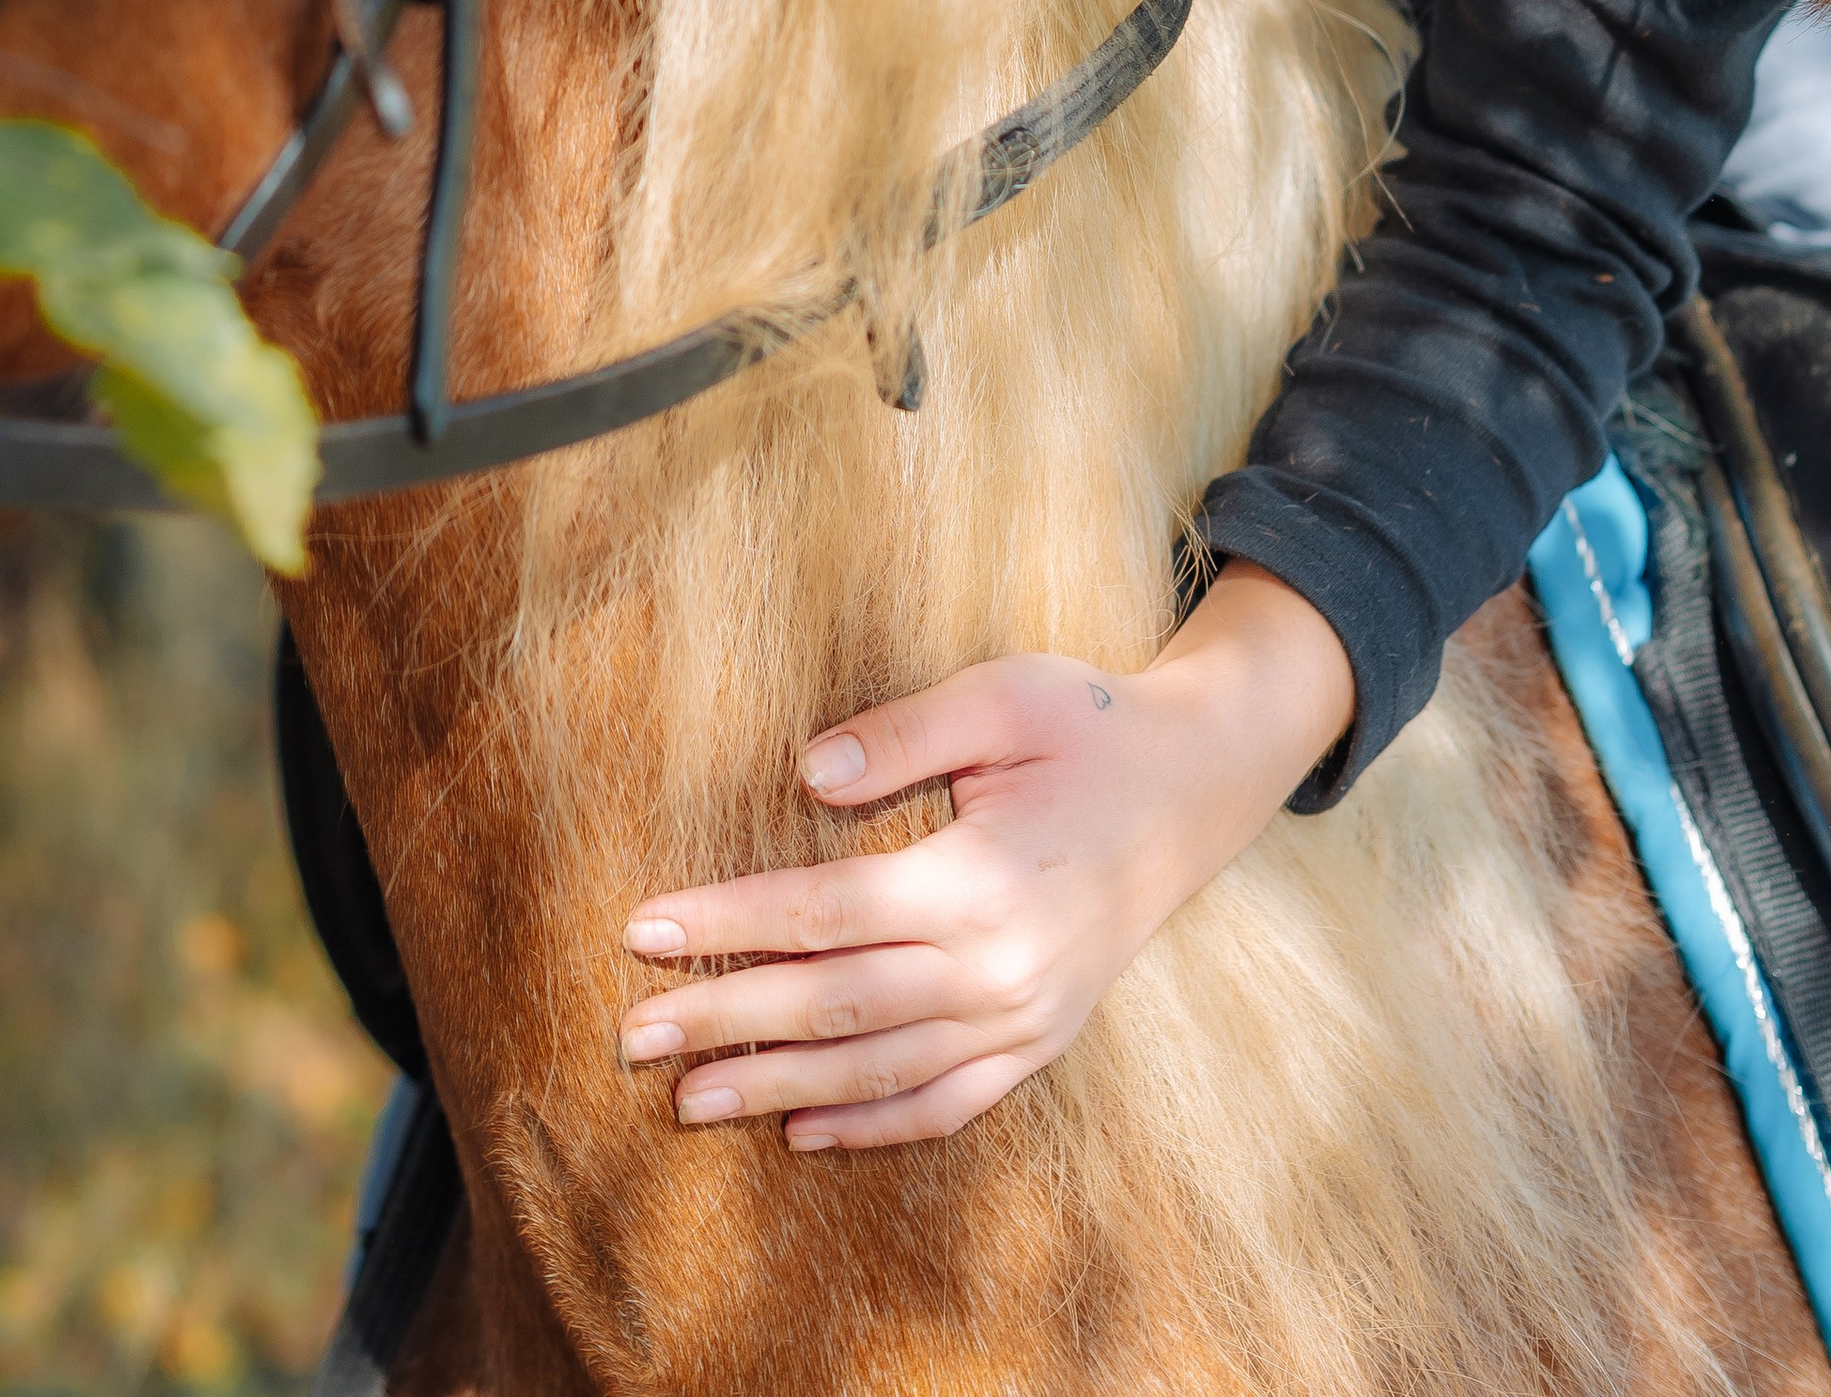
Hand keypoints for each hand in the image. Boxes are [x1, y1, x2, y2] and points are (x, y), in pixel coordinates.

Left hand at [617, 560, 1354, 1151]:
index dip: (731, 923)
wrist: (1198, 787)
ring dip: (779, 1087)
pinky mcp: (1043, 1041)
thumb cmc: (1088, 726)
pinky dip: (874, 1124)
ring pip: (880, 1069)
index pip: (826, 912)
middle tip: (633, 1035)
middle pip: (835, 1004)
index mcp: (982, 881)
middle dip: (727, 1020)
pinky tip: (804, 1133)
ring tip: (690, 1099)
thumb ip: (900, 734)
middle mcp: (1001, 969)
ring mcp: (1027, 1018)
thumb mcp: (1000, 697)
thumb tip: (804, 774)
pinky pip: (948, 1101)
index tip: (644, 929)